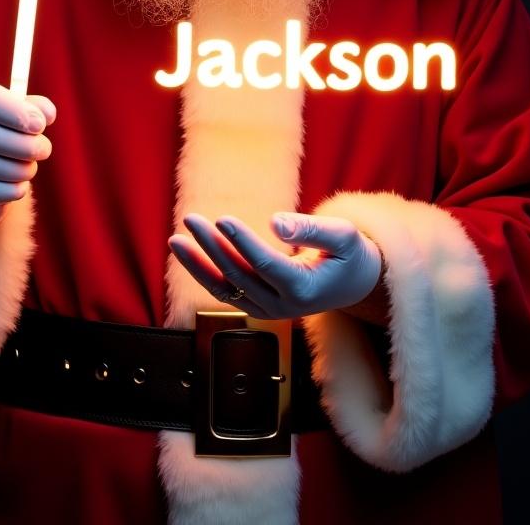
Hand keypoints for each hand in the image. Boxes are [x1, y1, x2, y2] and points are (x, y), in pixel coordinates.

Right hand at [0, 80, 55, 234]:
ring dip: (23, 169)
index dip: (16, 112)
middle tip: (44, 149)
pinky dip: (13, 189)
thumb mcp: (14, 114)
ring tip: (30, 167)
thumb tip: (47, 113)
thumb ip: (33, 107)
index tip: (41, 124)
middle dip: (26, 145)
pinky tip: (19, 185)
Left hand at [168, 212, 382, 318]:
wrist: (353, 284)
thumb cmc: (350, 254)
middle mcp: (281, 306)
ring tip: (176, 239)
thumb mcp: (343, 235)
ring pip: (225, 287)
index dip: (243, 242)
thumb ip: (311, 229)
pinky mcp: (256, 306)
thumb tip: (275, 222)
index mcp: (303, 290)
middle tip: (191, 218)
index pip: (265, 264)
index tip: (222, 219)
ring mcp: (266, 310)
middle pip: (239, 274)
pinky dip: (204, 272)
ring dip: (198, 263)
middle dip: (212, 245)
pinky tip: (187, 252)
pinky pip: (225, 291)